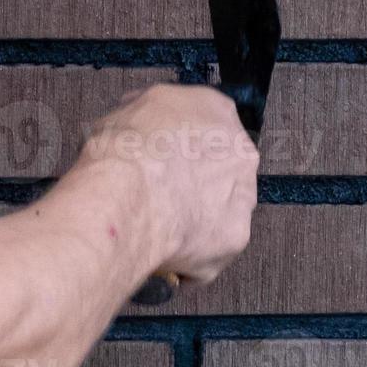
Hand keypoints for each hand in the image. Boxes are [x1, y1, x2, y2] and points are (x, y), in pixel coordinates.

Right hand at [79, 85, 258, 284]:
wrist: (128, 195)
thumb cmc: (123, 153)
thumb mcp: (123, 113)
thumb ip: (143, 116)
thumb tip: (137, 120)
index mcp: (216, 111)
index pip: (206, 126)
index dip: (181, 147)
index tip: (163, 159)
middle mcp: (240, 150)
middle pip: (221, 169)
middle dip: (194, 183)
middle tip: (162, 196)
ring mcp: (243, 194)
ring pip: (221, 210)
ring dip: (197, 219)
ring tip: (161, 228)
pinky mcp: (236, 236)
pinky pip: (213, 249)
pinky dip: (191, 255)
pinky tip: (166, 254)